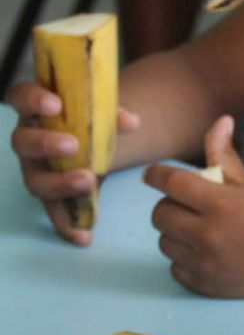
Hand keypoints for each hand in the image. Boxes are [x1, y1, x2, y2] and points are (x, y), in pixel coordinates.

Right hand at [7, 81, 139, 244]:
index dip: (32, 99)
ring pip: (35, 179)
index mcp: (35, 110)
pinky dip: (67, 225)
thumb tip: (132, 122)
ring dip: (60, 184)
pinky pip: (53, 211)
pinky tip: (83, 237)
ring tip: (88, 181)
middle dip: (46, 144)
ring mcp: (36, 168)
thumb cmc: (88, 117)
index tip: (54, 104)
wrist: (90, 139)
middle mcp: (29, 139)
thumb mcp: (100, 111)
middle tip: (73, 145)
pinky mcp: (49, 193)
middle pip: (23, 142)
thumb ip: (112, 113)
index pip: (20, 97)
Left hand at [144, 115, 243, 297]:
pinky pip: (174, 268)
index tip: (154, 175)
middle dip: (169, 205)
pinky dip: (184, 259)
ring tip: (199, 230)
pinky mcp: (206, 285)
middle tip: (186, 205)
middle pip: (160, 214)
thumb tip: (220, 120)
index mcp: (221, 203)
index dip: (157, 175)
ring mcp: (206, 263)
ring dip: (175, 234)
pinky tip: (205, 252)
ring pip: (164, 242)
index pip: (170, 182)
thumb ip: (224, 155)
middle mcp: (210, 234)